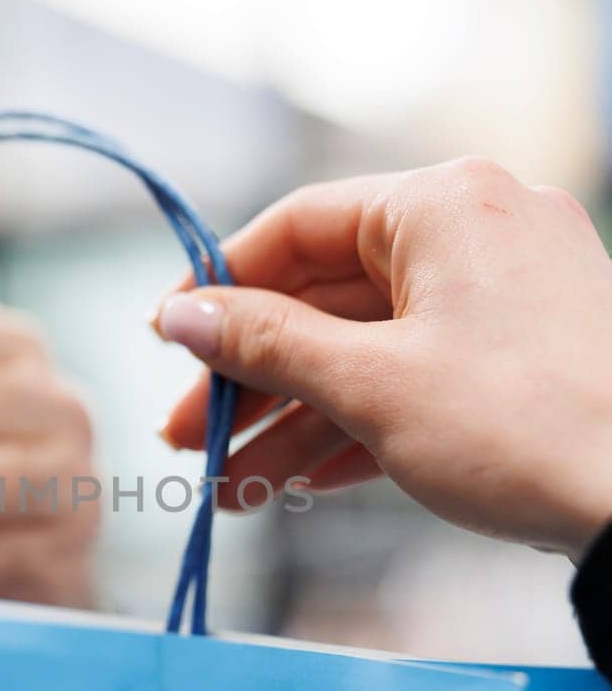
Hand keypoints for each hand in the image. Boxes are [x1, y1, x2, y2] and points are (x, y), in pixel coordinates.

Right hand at [155, 157, 611, 560]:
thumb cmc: (521, 427)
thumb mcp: (373, 385)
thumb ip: (267, 344)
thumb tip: (181, 315)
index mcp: (442, 205)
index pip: (297, 226)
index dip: (220, 284)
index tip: (166, 339)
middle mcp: (477, 230)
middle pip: (327, 297)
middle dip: (251, 378)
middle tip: (186, 437)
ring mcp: (507, 294)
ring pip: (368, 347)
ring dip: (295, 417)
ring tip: (230, 486)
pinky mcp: (525, 355)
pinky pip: (416, 376)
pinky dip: (357, 424)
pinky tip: (296, 480)